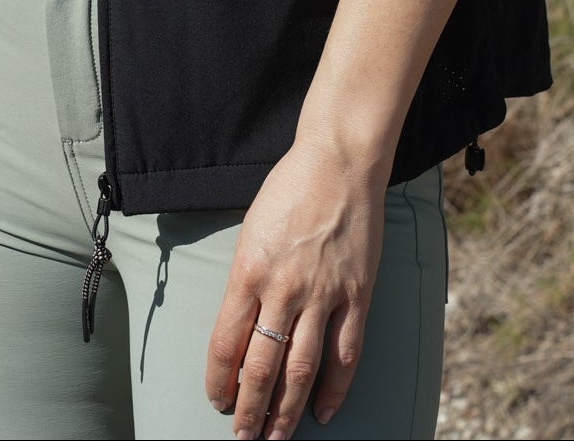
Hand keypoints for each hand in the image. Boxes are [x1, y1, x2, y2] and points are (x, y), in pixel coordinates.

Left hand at [204, 137, 385, 439]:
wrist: (337, 161)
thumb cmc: (290, 189)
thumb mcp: (251, 230)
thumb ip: (247, 279)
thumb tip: (242, 327)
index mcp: (248, 271)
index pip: (226, 343)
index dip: (219, 380)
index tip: (217, 400)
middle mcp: (282, 288)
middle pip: (261, 366)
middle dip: (249, 408)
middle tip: (243, 435)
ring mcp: (322, 293)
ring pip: (301, 368)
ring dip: (287, 410)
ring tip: (277, 436)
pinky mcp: (356, 293)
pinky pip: (345, 352)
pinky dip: (335, 387)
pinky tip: (324, 409)